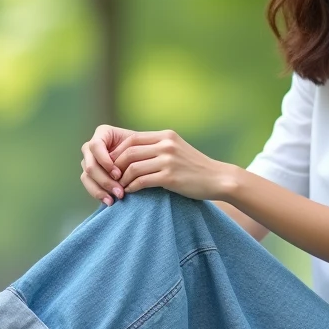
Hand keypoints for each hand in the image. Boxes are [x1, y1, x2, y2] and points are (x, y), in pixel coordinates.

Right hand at [80, 124, 135, 205]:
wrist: (142, 158)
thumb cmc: (142, 149)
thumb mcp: (139, 145)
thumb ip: (130, 151)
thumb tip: (120, 172)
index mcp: (102, 133)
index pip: (95, 146)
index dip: (104, 161)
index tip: (118, 174)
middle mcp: (91, 146)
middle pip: (90, 164)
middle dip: (105, 180)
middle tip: (119, 191)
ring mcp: (88, 161)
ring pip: (87, 176)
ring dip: (101, 189)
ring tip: (115, 199)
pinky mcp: (89, 175)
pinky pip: (88, 185)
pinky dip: (98, 194)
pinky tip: (109, 201)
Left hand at [110, 129, 227, 200]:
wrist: (218, 178)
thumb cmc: (195, 167)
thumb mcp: (177, 150)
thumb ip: (158, 147)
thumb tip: (133, 152)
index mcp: (166, 136)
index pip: (132, 139)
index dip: (117, 151)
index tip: (112, 164)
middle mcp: (166, 145)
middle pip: (129, 152)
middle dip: (115, 166)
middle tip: (111, 177)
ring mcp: (168, 160)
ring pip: (133, 167)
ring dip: (122, 179)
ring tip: (119, 187)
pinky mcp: (170, 177)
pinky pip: (142, 181)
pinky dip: (131, 188)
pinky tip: (130, 192)